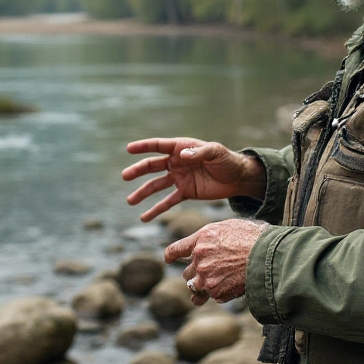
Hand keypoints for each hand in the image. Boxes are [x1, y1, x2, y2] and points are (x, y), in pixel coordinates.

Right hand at [121, 138, 265, 221]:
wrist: (238, 178)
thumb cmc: (227, 160)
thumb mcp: (216, 153)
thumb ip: (200, 153)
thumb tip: (183, 156)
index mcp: (182, 148)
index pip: (158, 146)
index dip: (143, 146)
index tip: (129, 149)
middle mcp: (177, 162)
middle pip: (152, 166)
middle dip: (138, 171)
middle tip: (125, 176)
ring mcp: (179, 178)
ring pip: (156, 185)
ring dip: (143, 193)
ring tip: (130, 201)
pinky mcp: (185, 192)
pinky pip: (167, 201)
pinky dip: (156, 210)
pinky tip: (144, 217)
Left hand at [165, 219, 267, 304]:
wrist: (266, 256)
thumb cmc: (253, 238)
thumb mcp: (229, 227)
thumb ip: (212, 237)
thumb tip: (208, 241)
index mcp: (201, 239)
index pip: (176, 249)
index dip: (171, 255)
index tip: (168, 259)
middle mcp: (199, 259)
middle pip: (186, 272)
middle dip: (195, 272)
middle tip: (208, 272)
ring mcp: (206, 277)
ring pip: (195, 287)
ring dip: (202, 287)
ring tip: (212, 287)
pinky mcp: (216, 292)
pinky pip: (213, 296)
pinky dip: (220, 293)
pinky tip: (232, 287)